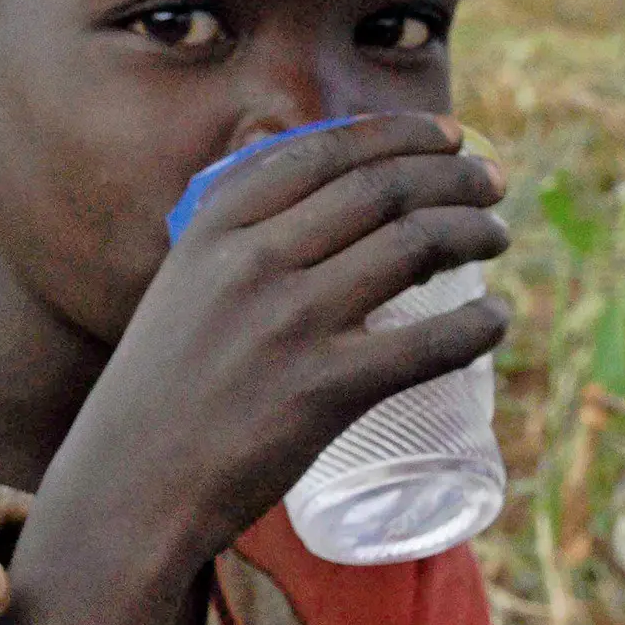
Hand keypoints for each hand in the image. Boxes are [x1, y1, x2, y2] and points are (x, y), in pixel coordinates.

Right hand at [8, 114, 509, 624]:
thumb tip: (317, 198)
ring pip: (414, 245)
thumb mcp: (181, 290)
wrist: (128, 490)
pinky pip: (431, 342)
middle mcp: (252, 262)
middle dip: (454, 176)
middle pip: (381, 189)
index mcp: (212, 229)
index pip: (324, 151)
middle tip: (492, 186)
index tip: (450, 136)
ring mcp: (290, 324)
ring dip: (473, 231)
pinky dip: (480, 325)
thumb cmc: (159, 394)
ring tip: (494, 237)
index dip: (401, 134)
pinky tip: (496, 319)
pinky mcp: (325, 390)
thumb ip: (237, 244)